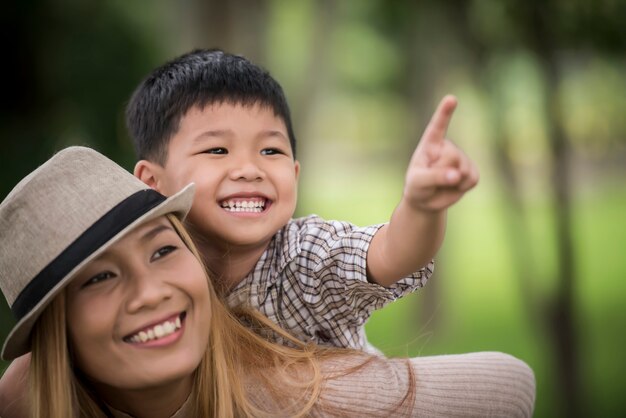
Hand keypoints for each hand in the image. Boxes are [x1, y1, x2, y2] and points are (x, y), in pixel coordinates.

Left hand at [404, 95, 478, 211]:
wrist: (426, 200)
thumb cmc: (417, 186)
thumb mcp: (418, 182)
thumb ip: (435, 176)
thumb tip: (457, 174)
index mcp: (430, 144)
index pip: (437, 126)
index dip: (444, 112)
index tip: (451, 99)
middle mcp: (447, 147)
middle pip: (453, 156)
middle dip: (443, 172)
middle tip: (433, 180)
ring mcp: (461, 158)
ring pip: (463, 168)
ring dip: (452, 182)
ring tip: (442, 183)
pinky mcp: (472, 171)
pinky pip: (472, 179)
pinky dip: (463, 188)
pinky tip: (454, 187)